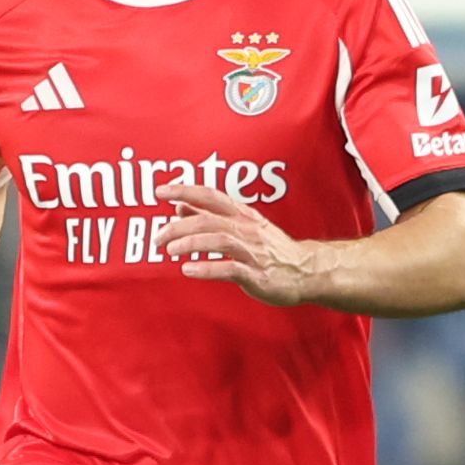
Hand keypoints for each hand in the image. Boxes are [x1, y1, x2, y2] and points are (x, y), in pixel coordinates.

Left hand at [158, 182, 323, 303]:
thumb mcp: (242, 225)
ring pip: (218, 240)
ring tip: (169, 250)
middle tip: (158, 237)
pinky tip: (188, 269)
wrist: (307, 270)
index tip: (160, 191)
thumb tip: (179, 206)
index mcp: (243, 215)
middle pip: (208, 220)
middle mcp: (247, 229)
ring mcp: (253, 251)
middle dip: (178, 227)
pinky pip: (229, 269)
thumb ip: (210, 216)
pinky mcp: (257, 274)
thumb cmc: (271, 249)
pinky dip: (207, 268)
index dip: (184, 190)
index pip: (210, 195)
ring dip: (190, 244)